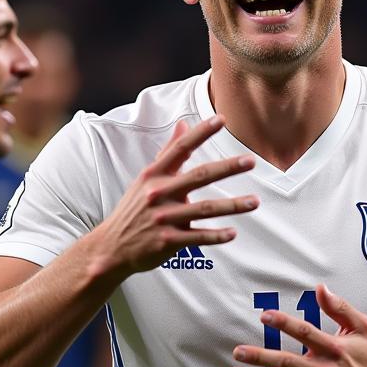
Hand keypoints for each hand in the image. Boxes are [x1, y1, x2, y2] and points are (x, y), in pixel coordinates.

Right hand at [93, 116, 258, 279]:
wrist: (112, 247)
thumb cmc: (134, 209)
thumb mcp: (146, 179)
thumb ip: (168, 153)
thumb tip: (183, 124)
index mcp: (154, 175)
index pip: (180, 149)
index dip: (201, 133)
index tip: (221, 119)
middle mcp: (159, 194)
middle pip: (199, 176)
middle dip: (227, 168)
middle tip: (250, 161)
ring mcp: (164, 218)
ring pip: (205, 209)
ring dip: (232, 205)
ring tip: (254, 201)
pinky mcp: (167, 241)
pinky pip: (197, 237)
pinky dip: (216, 236)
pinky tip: (233, 233)